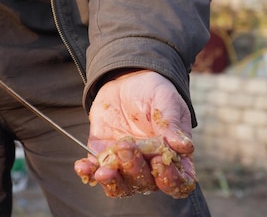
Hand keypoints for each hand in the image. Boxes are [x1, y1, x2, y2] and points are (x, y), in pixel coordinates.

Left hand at [74, 70, 195, 197]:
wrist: (128, 80)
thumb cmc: (154, 92)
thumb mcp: (166, 101)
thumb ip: (172, 124)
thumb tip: (184, 147)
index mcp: (174, 157)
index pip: (179, 182)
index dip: (170, 179)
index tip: (159, 162)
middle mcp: (151, 167)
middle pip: (146, 184)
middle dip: (134, 170)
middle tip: (126, 146)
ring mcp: (126, 165)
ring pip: (121, 186)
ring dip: (111, 181)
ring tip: (102, 171)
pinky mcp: (104, 158)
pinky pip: (96, 173)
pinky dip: (89, 173)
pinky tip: (82, 166)